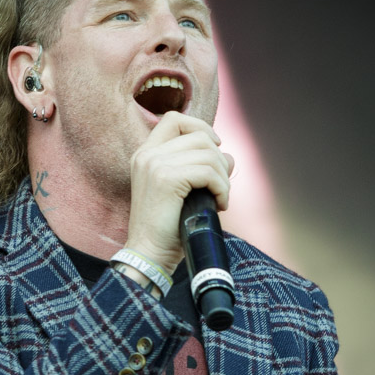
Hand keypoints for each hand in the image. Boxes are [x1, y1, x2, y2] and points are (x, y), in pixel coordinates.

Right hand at [126, 112, 233, 274]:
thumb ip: (201, 169)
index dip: (200, 127)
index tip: (215, 147)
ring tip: (220, 198)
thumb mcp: (183, 192)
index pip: (175, 119)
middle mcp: (147, 155)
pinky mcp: (167, 178)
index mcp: (145, 155)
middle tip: (220, 188)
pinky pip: (208, 173)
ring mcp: (155, 164)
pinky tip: (219, 204)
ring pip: (207, 154)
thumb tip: (229, 156)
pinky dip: (221, 188)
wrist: (149, 255)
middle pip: (198, 136)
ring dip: (222, 177)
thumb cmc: (166, 230)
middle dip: (218, 160)